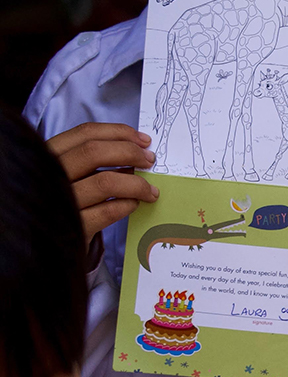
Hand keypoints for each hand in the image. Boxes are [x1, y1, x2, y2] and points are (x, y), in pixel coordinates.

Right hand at [47, 123, 158, 248]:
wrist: (49, 244)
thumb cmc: (67, 202)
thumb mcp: (71, 176)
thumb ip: (93, 160)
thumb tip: (137, 150)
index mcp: (48, 156)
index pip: (84, 134)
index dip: (119, 133)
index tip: (144, 140)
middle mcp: (49, 176)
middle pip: (93, 153)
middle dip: (130, 153)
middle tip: (149, 160)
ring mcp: (59, 202)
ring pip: (105, 182)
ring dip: (136, 184)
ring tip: (150, 191)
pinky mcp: (73, 227)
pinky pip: (107, 211)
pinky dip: (127, 205)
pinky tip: (133, 204)